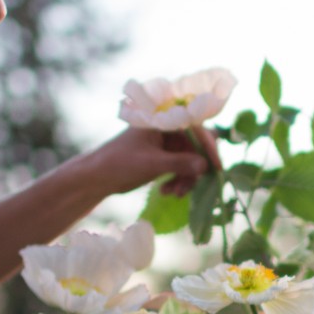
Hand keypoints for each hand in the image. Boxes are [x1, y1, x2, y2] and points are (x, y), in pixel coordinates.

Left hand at [83, 124, 221, 198]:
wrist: (98, 177)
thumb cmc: (120, 163)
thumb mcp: (152, 163)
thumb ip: (180, 163)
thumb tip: (205, 166)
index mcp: (162, 120)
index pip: (195, 127)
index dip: (208, 146)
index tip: (215, 167)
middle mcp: (167, 129)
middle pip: (195, 146)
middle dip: (194, 168)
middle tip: (190, 186)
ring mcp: (166, 144)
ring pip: (190, 160)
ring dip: (186, 178)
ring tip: (174, 193)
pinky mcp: (163, 158)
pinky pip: (181, 168)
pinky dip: (177, 181)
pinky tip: (166, 192)